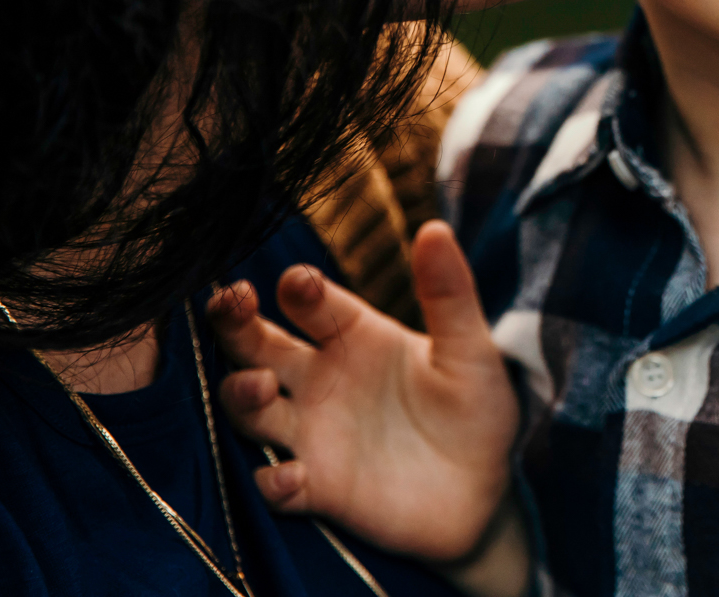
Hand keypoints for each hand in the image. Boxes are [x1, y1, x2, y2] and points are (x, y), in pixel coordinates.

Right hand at [208, 220, 518, 563]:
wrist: (488, 490)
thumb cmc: (477, 408)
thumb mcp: (471, 350)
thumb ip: (450, 295)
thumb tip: (435, 229)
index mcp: (356, 336)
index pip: (311, 302)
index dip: (301, 288)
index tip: (300, 283)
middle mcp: (321, 379)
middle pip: (256, 344)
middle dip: (234, 323)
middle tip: (231, 305)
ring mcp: (313, 434)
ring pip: (250, 408)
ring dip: (242, 394)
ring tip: (261, 385)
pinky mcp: (317, 489)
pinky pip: (275, 485)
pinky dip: (274, 481)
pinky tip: (294, 475)